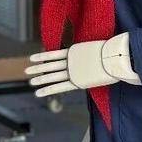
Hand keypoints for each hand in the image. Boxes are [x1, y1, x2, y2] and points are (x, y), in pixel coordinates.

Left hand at [25, 33, 140, 97]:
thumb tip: (88, 54)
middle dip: (38, 69)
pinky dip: (48, 89)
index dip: (42, 56)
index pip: (54, 54)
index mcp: (74, 51)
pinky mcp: (76, 81)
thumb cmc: (111, 52)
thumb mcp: (95, 48)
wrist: (115, 57)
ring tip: (30, 82)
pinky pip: (59, 87)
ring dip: (40, 79)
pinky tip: (38, 92)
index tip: (32, 58)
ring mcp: (72, 71)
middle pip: (50, 65)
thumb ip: (87, 52)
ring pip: (52, 76)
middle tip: (27, 71)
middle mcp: (70, 61)